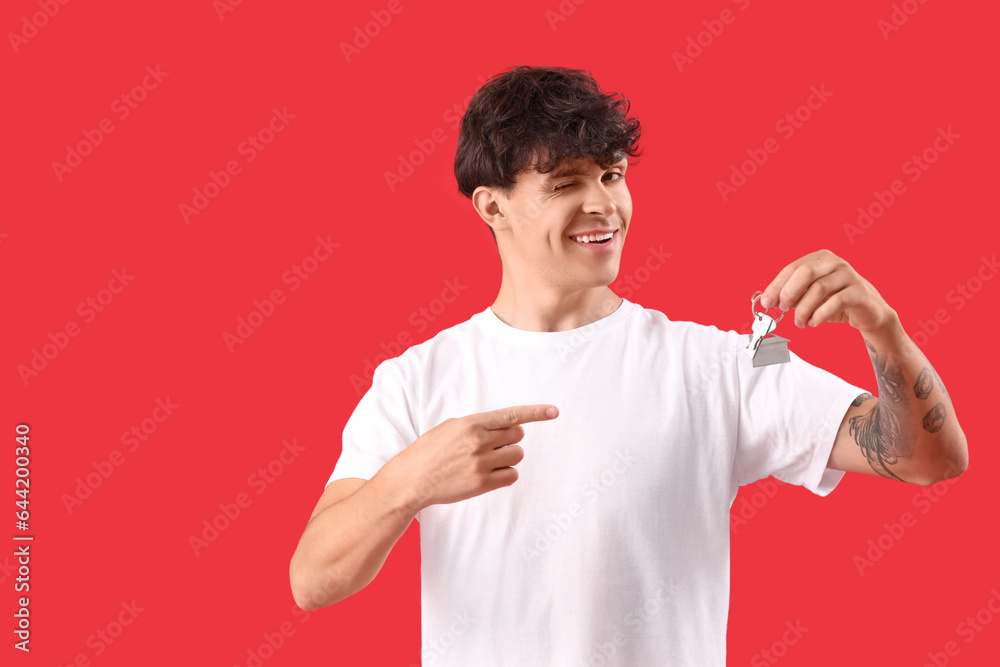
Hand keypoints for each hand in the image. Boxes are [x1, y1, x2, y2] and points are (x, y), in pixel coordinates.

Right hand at [386, 404, 558, 510]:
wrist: (412, 479)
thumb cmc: (430, 451)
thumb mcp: (450, 427)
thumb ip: (477, 425)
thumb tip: (503, 426)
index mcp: (471, 424)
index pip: (510, 415)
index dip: (535, 413)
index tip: (554, 411)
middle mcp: (479, 441)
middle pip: (517, 436)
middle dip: (510, 439)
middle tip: (493, 445)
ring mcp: (481, 463)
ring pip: (517, 456)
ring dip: (509, 457)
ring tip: (488, 461)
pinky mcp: (482, 484)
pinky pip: (512, 475)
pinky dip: (506, 474)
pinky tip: (490, 474)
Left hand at [760, 249, 896, 334]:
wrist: (869, 312)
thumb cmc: (837, 302)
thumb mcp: (811, 297)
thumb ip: (793, 296)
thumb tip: (770, 301)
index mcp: (820, 258)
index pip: (792, 268)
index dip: (776, 286)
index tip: (766, 303)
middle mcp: (835, 262)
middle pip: (805, 272)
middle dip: (789, 292)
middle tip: (783, 309)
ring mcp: (849, 275)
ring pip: (819, 288)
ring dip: (804, 309)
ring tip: (800, 322)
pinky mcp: (859, 291)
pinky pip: (836, 301)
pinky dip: (820, 314)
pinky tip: (814, 322)